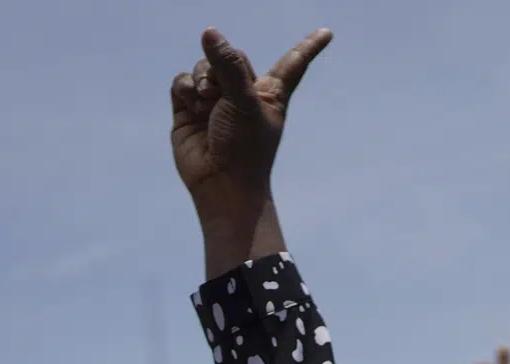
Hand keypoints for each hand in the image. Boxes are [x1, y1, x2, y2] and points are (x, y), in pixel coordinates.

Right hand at [170, 26, 332, 224]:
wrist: (220, 184)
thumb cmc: (244, 148)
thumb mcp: (244, 102)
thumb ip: (229, 66)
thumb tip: (209, 32)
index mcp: (270, 93)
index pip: (293, 63)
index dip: (309, 46)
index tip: (327, 32)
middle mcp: (242, 94)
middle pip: (229, 57)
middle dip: (220, 67)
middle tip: (218, 91)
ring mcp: (214, 102)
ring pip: (203, 67)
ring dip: (201, 79)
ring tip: (206, 102)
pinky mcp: (188, 110)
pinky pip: (182, 82)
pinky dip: (185, 89)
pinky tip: (193, 105)